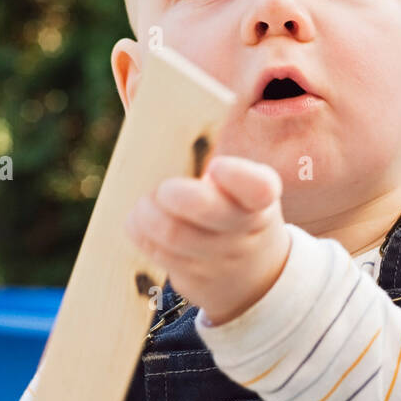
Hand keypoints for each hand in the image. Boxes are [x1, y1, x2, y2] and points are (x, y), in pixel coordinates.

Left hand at [124, 155, 290, 324]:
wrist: (253, 273)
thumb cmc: (238, 212)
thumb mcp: (246, 191)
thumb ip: (219, 165)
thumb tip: (163, 123)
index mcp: (260, 203)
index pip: (258, 189)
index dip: (234, 175)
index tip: (216, 167)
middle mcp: (243, 233)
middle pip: (204, 209)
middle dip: (173, 192)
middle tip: (166, 189)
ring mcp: (217, 260)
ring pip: (172, 233)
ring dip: (148, 212)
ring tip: (148, 204)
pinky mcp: (192, 278)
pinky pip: (155, 250)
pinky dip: (140, 229)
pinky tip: (143, 222)